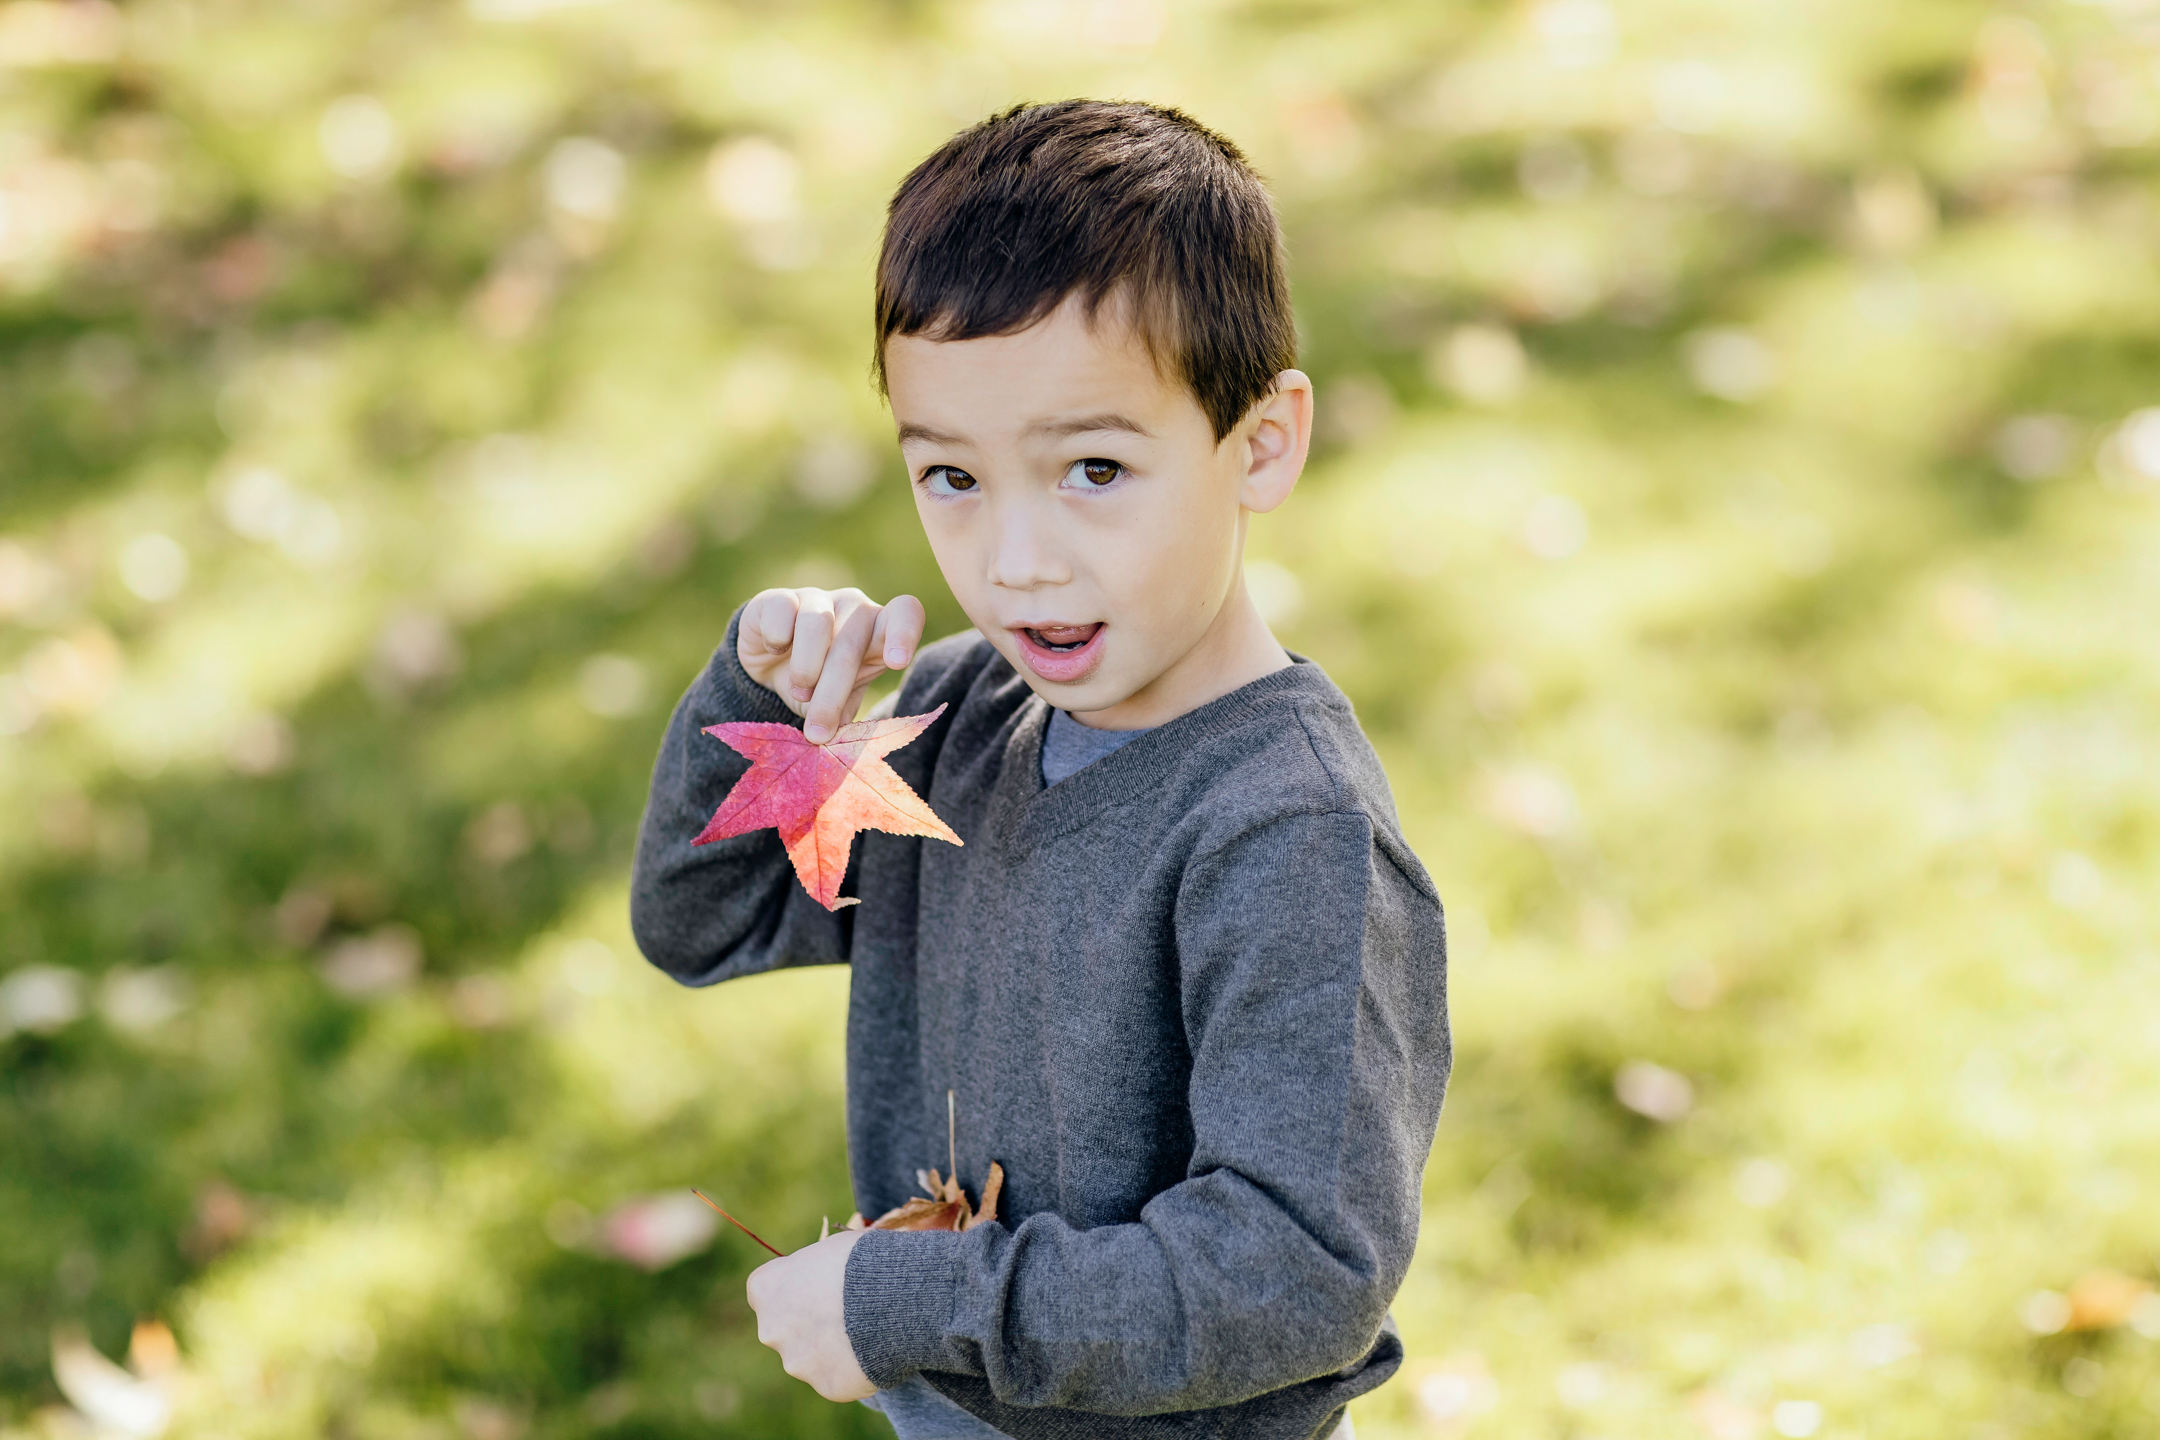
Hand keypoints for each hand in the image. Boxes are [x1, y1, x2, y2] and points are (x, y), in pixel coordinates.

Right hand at [738, 588, 926, 742]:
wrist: (768, 672)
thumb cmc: (819, 688)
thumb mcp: (840, 705)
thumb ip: (850, 718)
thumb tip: (848, 749)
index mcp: (880, 630)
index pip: (905, 612)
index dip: (904, 633)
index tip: (897, 662)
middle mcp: (854, 607)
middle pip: (852, 644)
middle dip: (833, 693)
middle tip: (819, 731)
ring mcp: (818, 598)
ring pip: (817, 624)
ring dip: (806, 668)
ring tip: (799, 692)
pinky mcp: (779, 598)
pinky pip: (782, 610)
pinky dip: (777, 638)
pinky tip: (776, 651)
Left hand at [745, 1229, 875, 1401]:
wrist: (891, 1296)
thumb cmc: (860, 1260)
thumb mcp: (828, 1248)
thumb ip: (812, 1269)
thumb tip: (820, 1277)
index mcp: (765, 1289)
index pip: (769, 1292)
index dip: (796, 1288)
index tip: (819, 1286)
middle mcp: (771, 1330)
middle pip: (786, 1329)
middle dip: (810, 1324)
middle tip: (847, 1310)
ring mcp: (796, 1362)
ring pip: (812, 1358)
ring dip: (833, 1348)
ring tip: (870, 1328)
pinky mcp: (826, 1386)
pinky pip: (839, 1377)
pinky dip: (855, 1368)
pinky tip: (877, 1349)